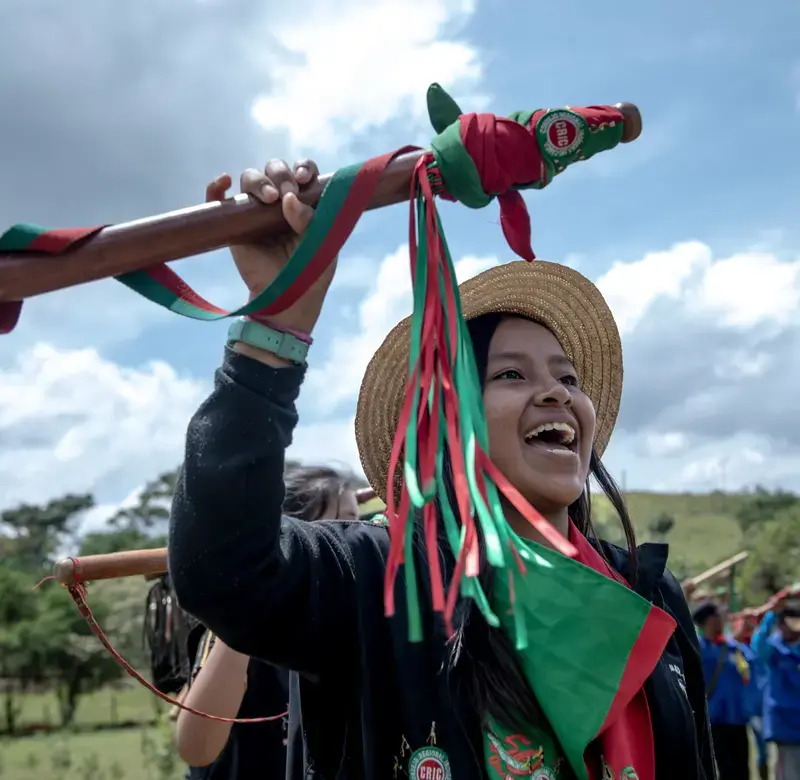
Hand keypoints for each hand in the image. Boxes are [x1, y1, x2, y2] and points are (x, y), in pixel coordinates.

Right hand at [205, 158, 337, 340]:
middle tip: (287, 193)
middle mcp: (280, 202)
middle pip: (275, 170)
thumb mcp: (321, 243)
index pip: (303, 172)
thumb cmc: (310, 272)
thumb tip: (288, 198)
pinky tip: (223, 180)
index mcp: (305, 202)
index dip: (303, 168)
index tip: (304, 179)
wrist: (288, 299)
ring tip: (269, 199)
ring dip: (259, 181)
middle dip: (281, 174)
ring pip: (251, 178)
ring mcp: (255, 211)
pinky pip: (219, 198)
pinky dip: (216, 186)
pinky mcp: (234, 224)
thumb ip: (309, 219)